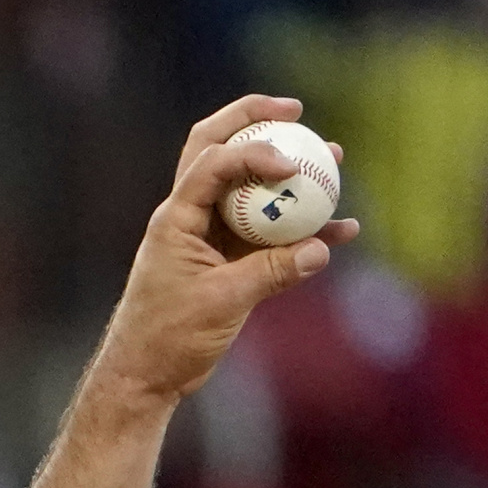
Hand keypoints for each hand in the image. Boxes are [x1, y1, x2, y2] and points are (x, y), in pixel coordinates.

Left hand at [90, 95, 360, 412]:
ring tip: (334, 158)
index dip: (252, 152)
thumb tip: (320, 248)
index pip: (212, 162)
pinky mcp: (230, 263)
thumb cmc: (168, 337)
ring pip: (253, 192)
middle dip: (255, 123)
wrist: (147, 375)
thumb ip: (270, 272)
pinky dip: (303, 231)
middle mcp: (192, 217)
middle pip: (221, 151)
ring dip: (290, 174)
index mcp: (177, 217)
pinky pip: (271, 236)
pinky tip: (340, 231)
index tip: (289, 164)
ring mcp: (212, 238)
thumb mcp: (222, 302)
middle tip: (295, 112)